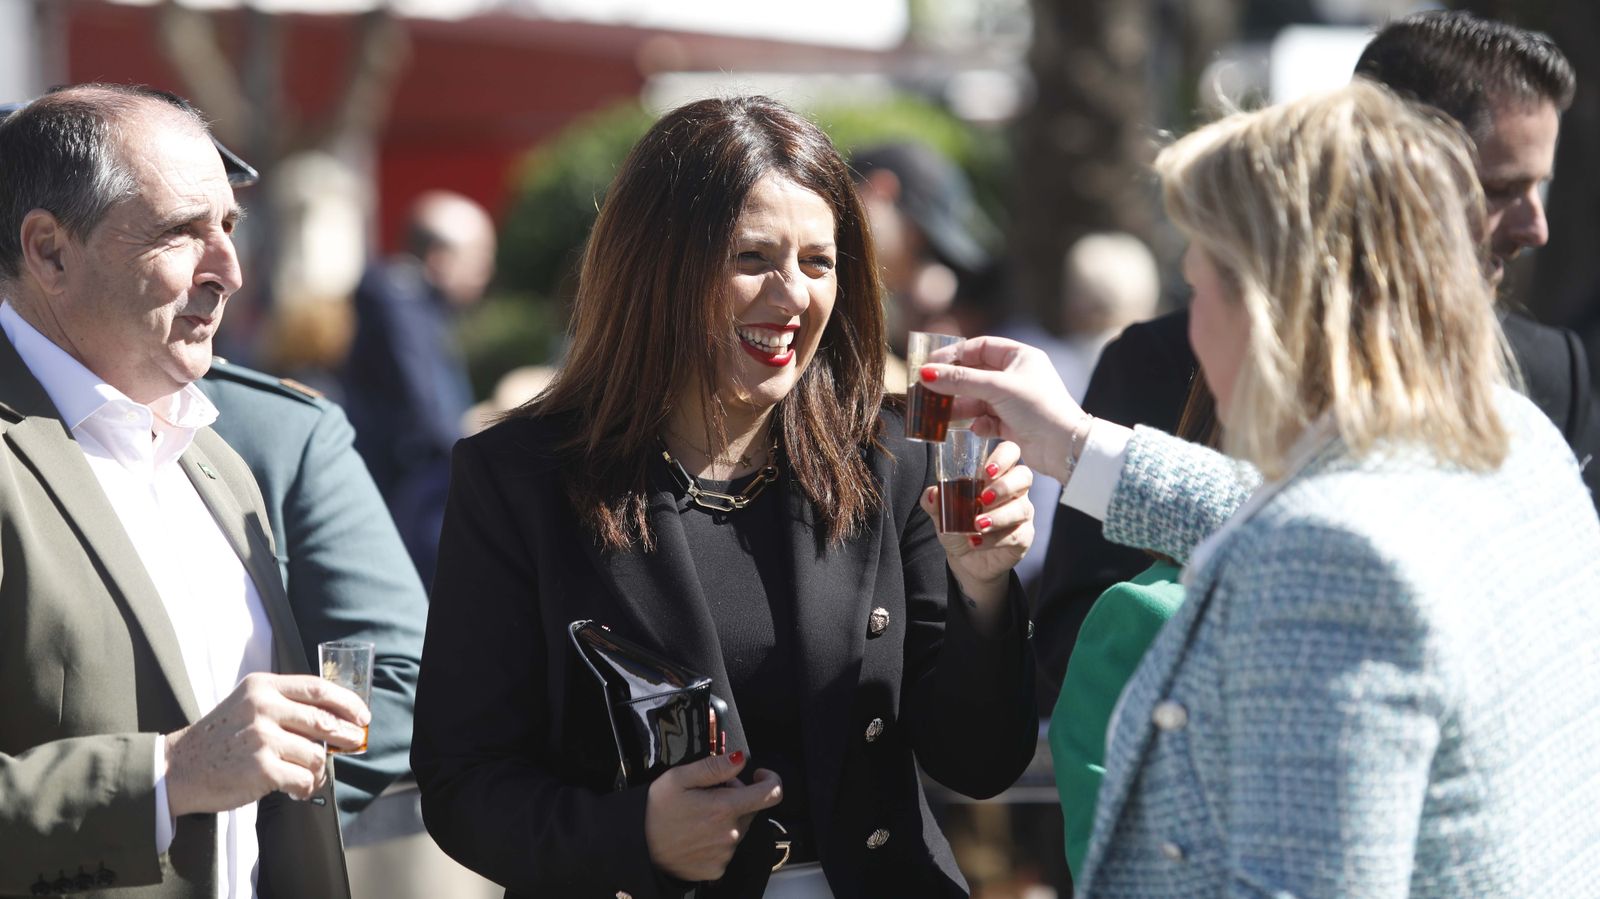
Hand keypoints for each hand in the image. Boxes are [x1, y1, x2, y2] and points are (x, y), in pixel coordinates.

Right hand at [164, 672, 369, 816]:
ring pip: (316, 754)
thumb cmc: (220, 738)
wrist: (178, 768)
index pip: (318, 689)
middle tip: (354, 744)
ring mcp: (262, 738)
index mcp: (262, 687)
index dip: (347, 702)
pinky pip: (303, 779)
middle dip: (346, 735)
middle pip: (324, 720)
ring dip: (318, 770)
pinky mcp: (261, 769)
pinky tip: (297, 789)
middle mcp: (263, 708)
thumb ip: (285, 705)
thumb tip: (336, 719)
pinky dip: (306, 787)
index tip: (362, 715)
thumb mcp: (247, 705)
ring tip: (308, 775)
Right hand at [645, 751, 783, 882]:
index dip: (770, 780)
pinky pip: (727, 849)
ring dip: (727, 818)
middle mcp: (731, 833)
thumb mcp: (678, 778)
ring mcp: (726, 854)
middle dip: (737, 796)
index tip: (757, 775)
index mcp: (725, 808)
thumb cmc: (655, 811)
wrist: (638, 850)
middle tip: (710, 792)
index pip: (770, 794)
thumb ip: (714, 767)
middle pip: (751, 809)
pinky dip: (718, 838)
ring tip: (698, 815)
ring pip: (739, 828)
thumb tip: (740, 759)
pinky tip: (697, 834)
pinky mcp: (718, 868)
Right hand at [918, 337, 1088, 483]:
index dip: (953, 355)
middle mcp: (1017, 376)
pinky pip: (986, 419)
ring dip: (960, 406)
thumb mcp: (996, 388)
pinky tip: (975, 429)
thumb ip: (959, 380)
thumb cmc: (1038, 408)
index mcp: (1020, 357)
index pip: (979, 347)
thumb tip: (925, 373)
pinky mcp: (1013, 424)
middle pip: (975, 374)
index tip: (930, 364)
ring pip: (978, 399)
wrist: (1064, 447)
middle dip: (952, 384)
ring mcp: (1015, 401)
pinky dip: (977, 424)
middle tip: (927, 391)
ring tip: (940, 414)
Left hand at [921, 440, 1033, 630]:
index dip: (1004, 456)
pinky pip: (1016, 535)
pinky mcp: (1023, 537)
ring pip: (1021, 508)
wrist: (965, 559)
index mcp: (996, 475)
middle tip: (983, 498)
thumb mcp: (942, 512)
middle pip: (1024, 476)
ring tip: (976, 525)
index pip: (1010, 452)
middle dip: (1005, 486)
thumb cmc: (959, 525)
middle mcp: (1014, 491)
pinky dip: (994, 539)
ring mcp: (1022, 513)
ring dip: (998, 516)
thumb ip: (935, 501)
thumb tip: (933, 493)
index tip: (986, 470)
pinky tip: (976, 541)